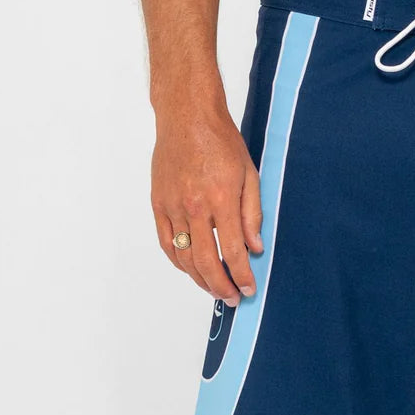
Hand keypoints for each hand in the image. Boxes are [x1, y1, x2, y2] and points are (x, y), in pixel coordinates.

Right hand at [151, 105, 263, 304]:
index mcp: (220, 200)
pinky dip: (179, 262)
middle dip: (221, 286)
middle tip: (232, 298)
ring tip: (214, 289)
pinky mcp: (158, 203)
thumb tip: (255, 249)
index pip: (233, 252)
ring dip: (199, 279)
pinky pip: (167, 242)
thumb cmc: (221, 142)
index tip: (248, 289)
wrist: (186, 116)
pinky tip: (191, 270)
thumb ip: (252, 215)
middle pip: (206, 262)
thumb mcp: (249, 175)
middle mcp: (194, 206)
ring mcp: (173, 206)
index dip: (242, 276)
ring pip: (184, 257)